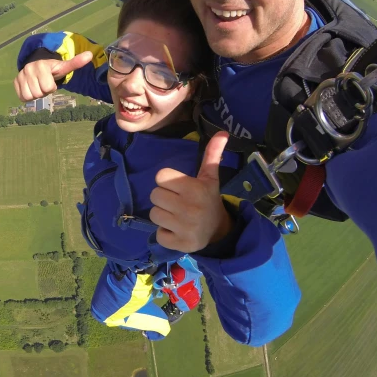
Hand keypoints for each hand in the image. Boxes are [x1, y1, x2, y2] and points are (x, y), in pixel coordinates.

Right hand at [14, 51, 92, 101]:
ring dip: (36, 94)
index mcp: (41, 66)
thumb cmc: (52, 67)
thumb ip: (76, 62)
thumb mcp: (64, 66)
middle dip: (44, 91)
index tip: (51, 79)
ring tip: (38, 85)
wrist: (36, 62)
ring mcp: (20, 76)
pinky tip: (32, 88)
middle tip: (44, 83)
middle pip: (39, 94)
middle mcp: (28, 69)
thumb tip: (90, 55)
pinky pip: (22, 97)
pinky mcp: (15, 82)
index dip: (52, 87)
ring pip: (30, 96)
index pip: (49, 88)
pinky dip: (28, 96)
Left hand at [149, 132, 232, 251]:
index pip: (160, 177)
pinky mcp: (180, 244)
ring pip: (153, 214)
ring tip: (177, 216)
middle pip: (154, 195)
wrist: (219, 230)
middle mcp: (189, 207)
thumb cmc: (208, 199)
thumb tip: (222, 133)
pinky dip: (165, 233)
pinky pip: (158, 235)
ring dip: (163, 216)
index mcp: (194, 188)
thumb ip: (211, 155)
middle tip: (178, 202)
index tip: (179, 187)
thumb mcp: (210, 178)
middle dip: (164, 198)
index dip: (167, 181)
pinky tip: (177, 230)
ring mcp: (184, 227)